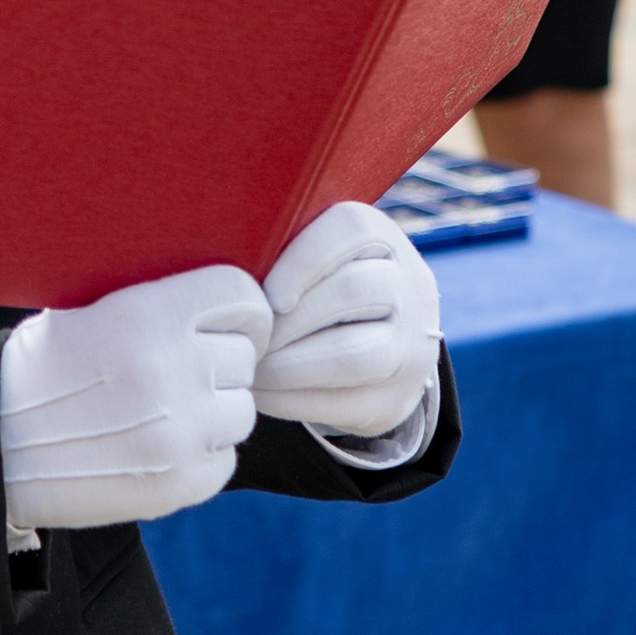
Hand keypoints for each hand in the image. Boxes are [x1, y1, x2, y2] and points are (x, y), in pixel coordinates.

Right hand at [0, 264, 269, 536]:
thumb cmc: (38, 370)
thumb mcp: (90, 311)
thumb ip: (160, 307)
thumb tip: (221, 307)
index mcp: (150, 315)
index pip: (243, 297)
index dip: (239, 312)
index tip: (226, 325)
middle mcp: (173, 369)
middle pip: (243, 357)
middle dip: (216, 364)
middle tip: (175, 374)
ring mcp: (181, 431)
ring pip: (240, 410)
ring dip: (213, 411)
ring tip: (165, 412)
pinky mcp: (181, 483)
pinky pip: (225, 460)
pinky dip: (201, 456)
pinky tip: (157, 447)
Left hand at [255, 202, 441, 442]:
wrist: (376, 351)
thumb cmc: (319, 292)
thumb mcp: (313, 260)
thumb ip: (280, 249)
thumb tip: (223, 258)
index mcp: (383, 239)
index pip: (351, 231)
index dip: (303, 260)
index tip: (267, 295)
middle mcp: (411, 288)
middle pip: (352, 292)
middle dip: (288, 320)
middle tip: (247, 336)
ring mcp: (411, 348)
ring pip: (352, 355)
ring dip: (288, 365)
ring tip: (251, 366)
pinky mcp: (396, 400)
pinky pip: (343, 403)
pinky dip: (292, 399)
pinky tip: (261, 392)